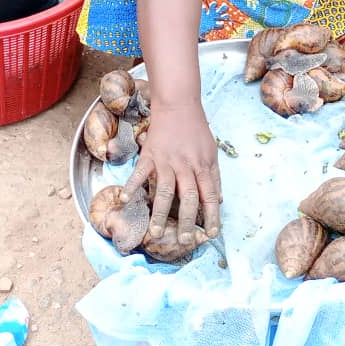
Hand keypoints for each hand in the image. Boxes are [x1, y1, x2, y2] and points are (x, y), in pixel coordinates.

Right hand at [120, 103, 221, 243]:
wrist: (178, 104)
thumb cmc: (196, 130)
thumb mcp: (211, 152)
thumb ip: (214, 177)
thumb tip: (218, 201)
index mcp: (203, 166)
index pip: (209, 195)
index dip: (211, 215)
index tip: (210, 234)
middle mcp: (185, 166)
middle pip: (188, 197)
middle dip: (186, 220)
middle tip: (183, 240)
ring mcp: (166, 161)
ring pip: (164, 190)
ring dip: (159, 213)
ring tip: (155, 233)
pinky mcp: (149, 155)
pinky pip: (140, 173)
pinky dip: (132, 185)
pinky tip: (126, 200)